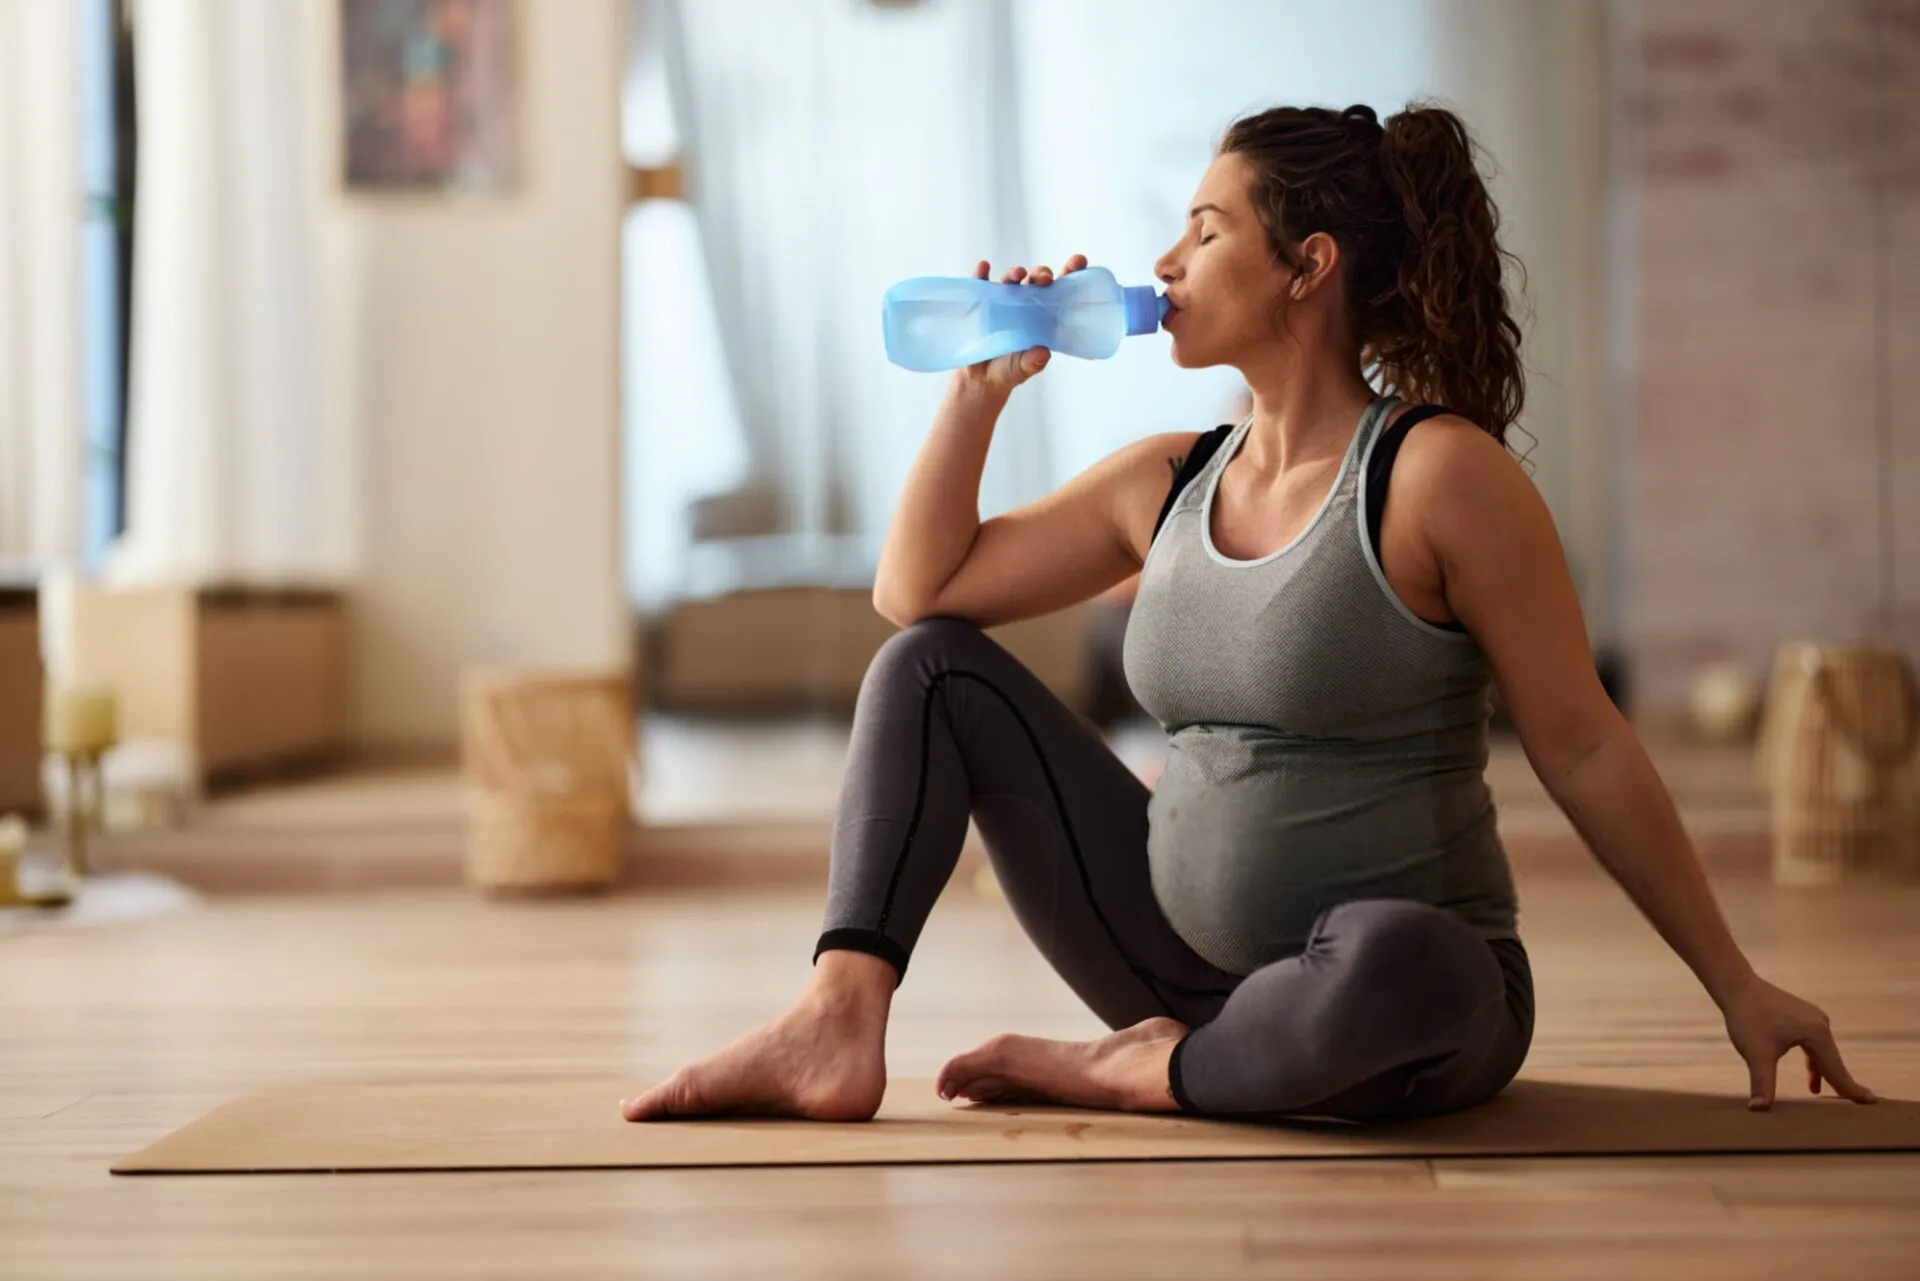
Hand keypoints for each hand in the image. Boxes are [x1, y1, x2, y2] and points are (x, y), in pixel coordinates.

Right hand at [957, 254, 1089, 392]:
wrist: (980, 379)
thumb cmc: (1008, 370)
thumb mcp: (1022, 369)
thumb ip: (1032, 363)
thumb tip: (1042, 354)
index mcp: (1042, 316)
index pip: (1059, 291)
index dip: (1070, 274)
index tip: (1078, 261)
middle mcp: (1025, 304)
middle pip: (1036, 281)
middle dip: (1041, 274)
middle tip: (1044, 278)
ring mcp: (1003, 301)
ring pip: (1011, 280)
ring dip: (1015, 273)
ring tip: (1018, 274)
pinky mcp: (982, 304)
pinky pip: (981, 285)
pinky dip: (981, 275)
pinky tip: (984, 268)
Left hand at [1719, 973, 1877, 1109]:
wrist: (1736, 986)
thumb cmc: (1747, 1017)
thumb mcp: (1756, 1054)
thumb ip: (1762, 1083)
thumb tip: (1758, 1109)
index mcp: (1816, 1033)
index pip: (1836, 1069)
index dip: (1850, 1089)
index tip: (1871, 1101)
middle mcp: (1820, 1023)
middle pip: (1833, 1061)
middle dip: (1841, 1083)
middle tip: (1859, 1102)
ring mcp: (1812, 1018)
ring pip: (1823, 1053)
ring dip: (1823, 1073)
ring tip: (1819, 1092)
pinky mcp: (1802, 1016)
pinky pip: (1814, 1044)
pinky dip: (1814, 1061)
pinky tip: (1812, 1074)